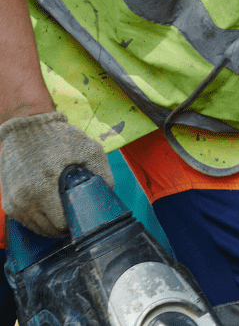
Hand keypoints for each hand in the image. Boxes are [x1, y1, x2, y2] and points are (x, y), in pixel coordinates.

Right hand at [0, 111, 112, 235]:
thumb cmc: (58, 137)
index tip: (85, 215)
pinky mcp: (8, 201)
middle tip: (78, 216)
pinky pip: (26, 221)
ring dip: (52, 226)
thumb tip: (109, 190)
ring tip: (67, 215)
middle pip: (49, 230)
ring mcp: (14, 202)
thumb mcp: (87, 148)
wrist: (25, 127)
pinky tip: (51, 211)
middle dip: (66, 226)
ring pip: (36, 228)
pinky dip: (39, 220)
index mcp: (43, 187)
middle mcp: (25, 199)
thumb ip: (101, 171)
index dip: (76, 222)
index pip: (61, 223)